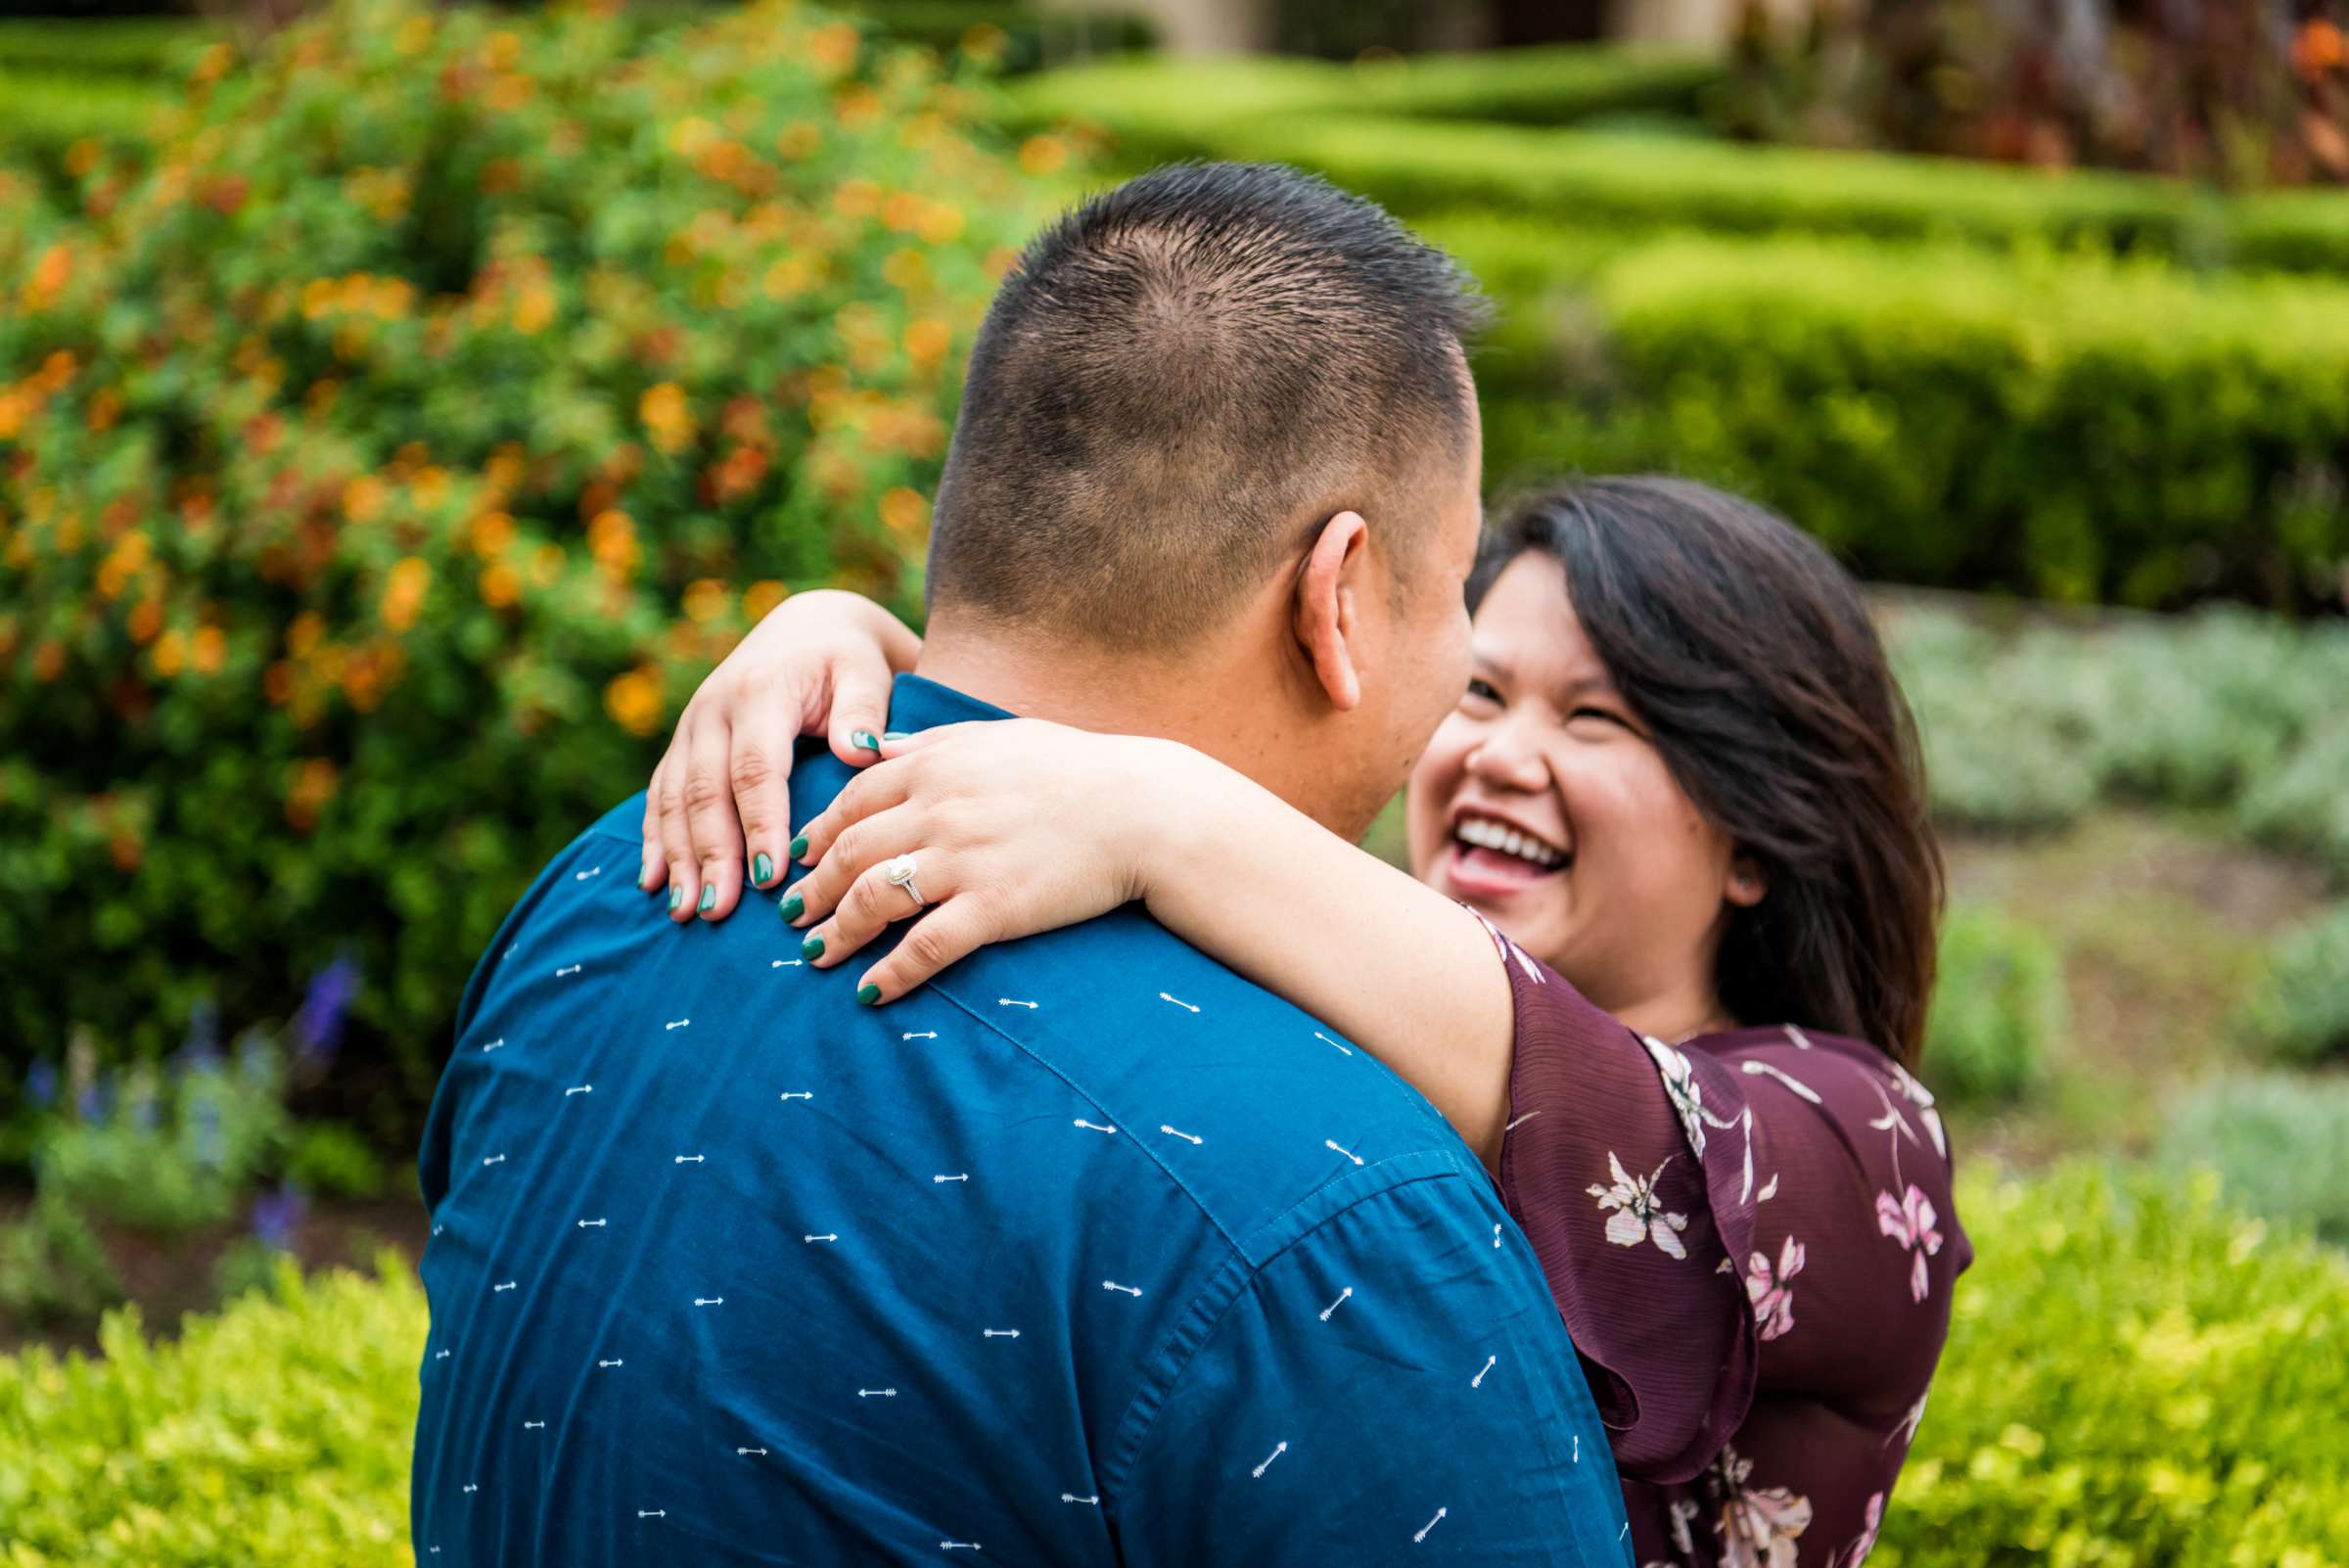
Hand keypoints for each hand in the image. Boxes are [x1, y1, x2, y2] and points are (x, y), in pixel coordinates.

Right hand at [640, 589, 920, 921]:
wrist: (809, 626)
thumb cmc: (846, 658)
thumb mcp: (864, 671)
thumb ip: (863, 711)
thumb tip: (860, 752)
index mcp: (760, 693)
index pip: (756, 769)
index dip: (760, 825)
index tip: (771, 877)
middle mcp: (713, 709)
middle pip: (705, 792)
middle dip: (710, 855)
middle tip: (718, 911)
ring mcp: (691, 727)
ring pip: (673, 798)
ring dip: (677, 857)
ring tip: (683, 910)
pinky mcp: (682, 743)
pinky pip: (659, 793)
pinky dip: (655, 838)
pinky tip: (652, 881)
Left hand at [783, 719, 1185, 1001]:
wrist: (1144, 807)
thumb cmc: (1077, 769)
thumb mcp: (996, 736)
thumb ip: (927, 742)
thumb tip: (870, 748)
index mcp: (935, 765)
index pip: (851, 801)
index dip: (816, 834)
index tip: (799, 860)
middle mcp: (938, 809)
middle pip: (848, 853)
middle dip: (811, 889)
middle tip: (791, 917)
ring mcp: (963, 859)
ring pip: (871, 900)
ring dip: (835, 932)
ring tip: (815, 956)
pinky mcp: (994, 906)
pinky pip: (924, 946)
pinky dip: (890, 973)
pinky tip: (871, 993)